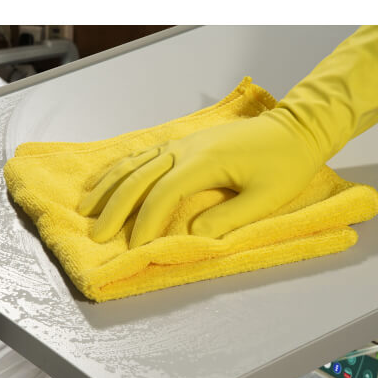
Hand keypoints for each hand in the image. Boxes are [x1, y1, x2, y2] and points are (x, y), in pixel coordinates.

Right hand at [79, 110, 321, 246]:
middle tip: (96, 235)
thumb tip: (191, 235)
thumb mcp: (265, 198)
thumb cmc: (284, 165)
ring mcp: (181, 142)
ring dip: (108, 185)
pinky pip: (143, 154)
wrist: (294, 130)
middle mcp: (185, 148)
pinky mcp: (182, 142)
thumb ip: (228, 218)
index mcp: (205, 161)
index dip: (146, 222)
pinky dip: (120, 168)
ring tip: (84, 207)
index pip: (164, 193)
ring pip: (134, 163)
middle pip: (139, 178)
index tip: (135, 248)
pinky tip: (106, 179)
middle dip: (115, 208)